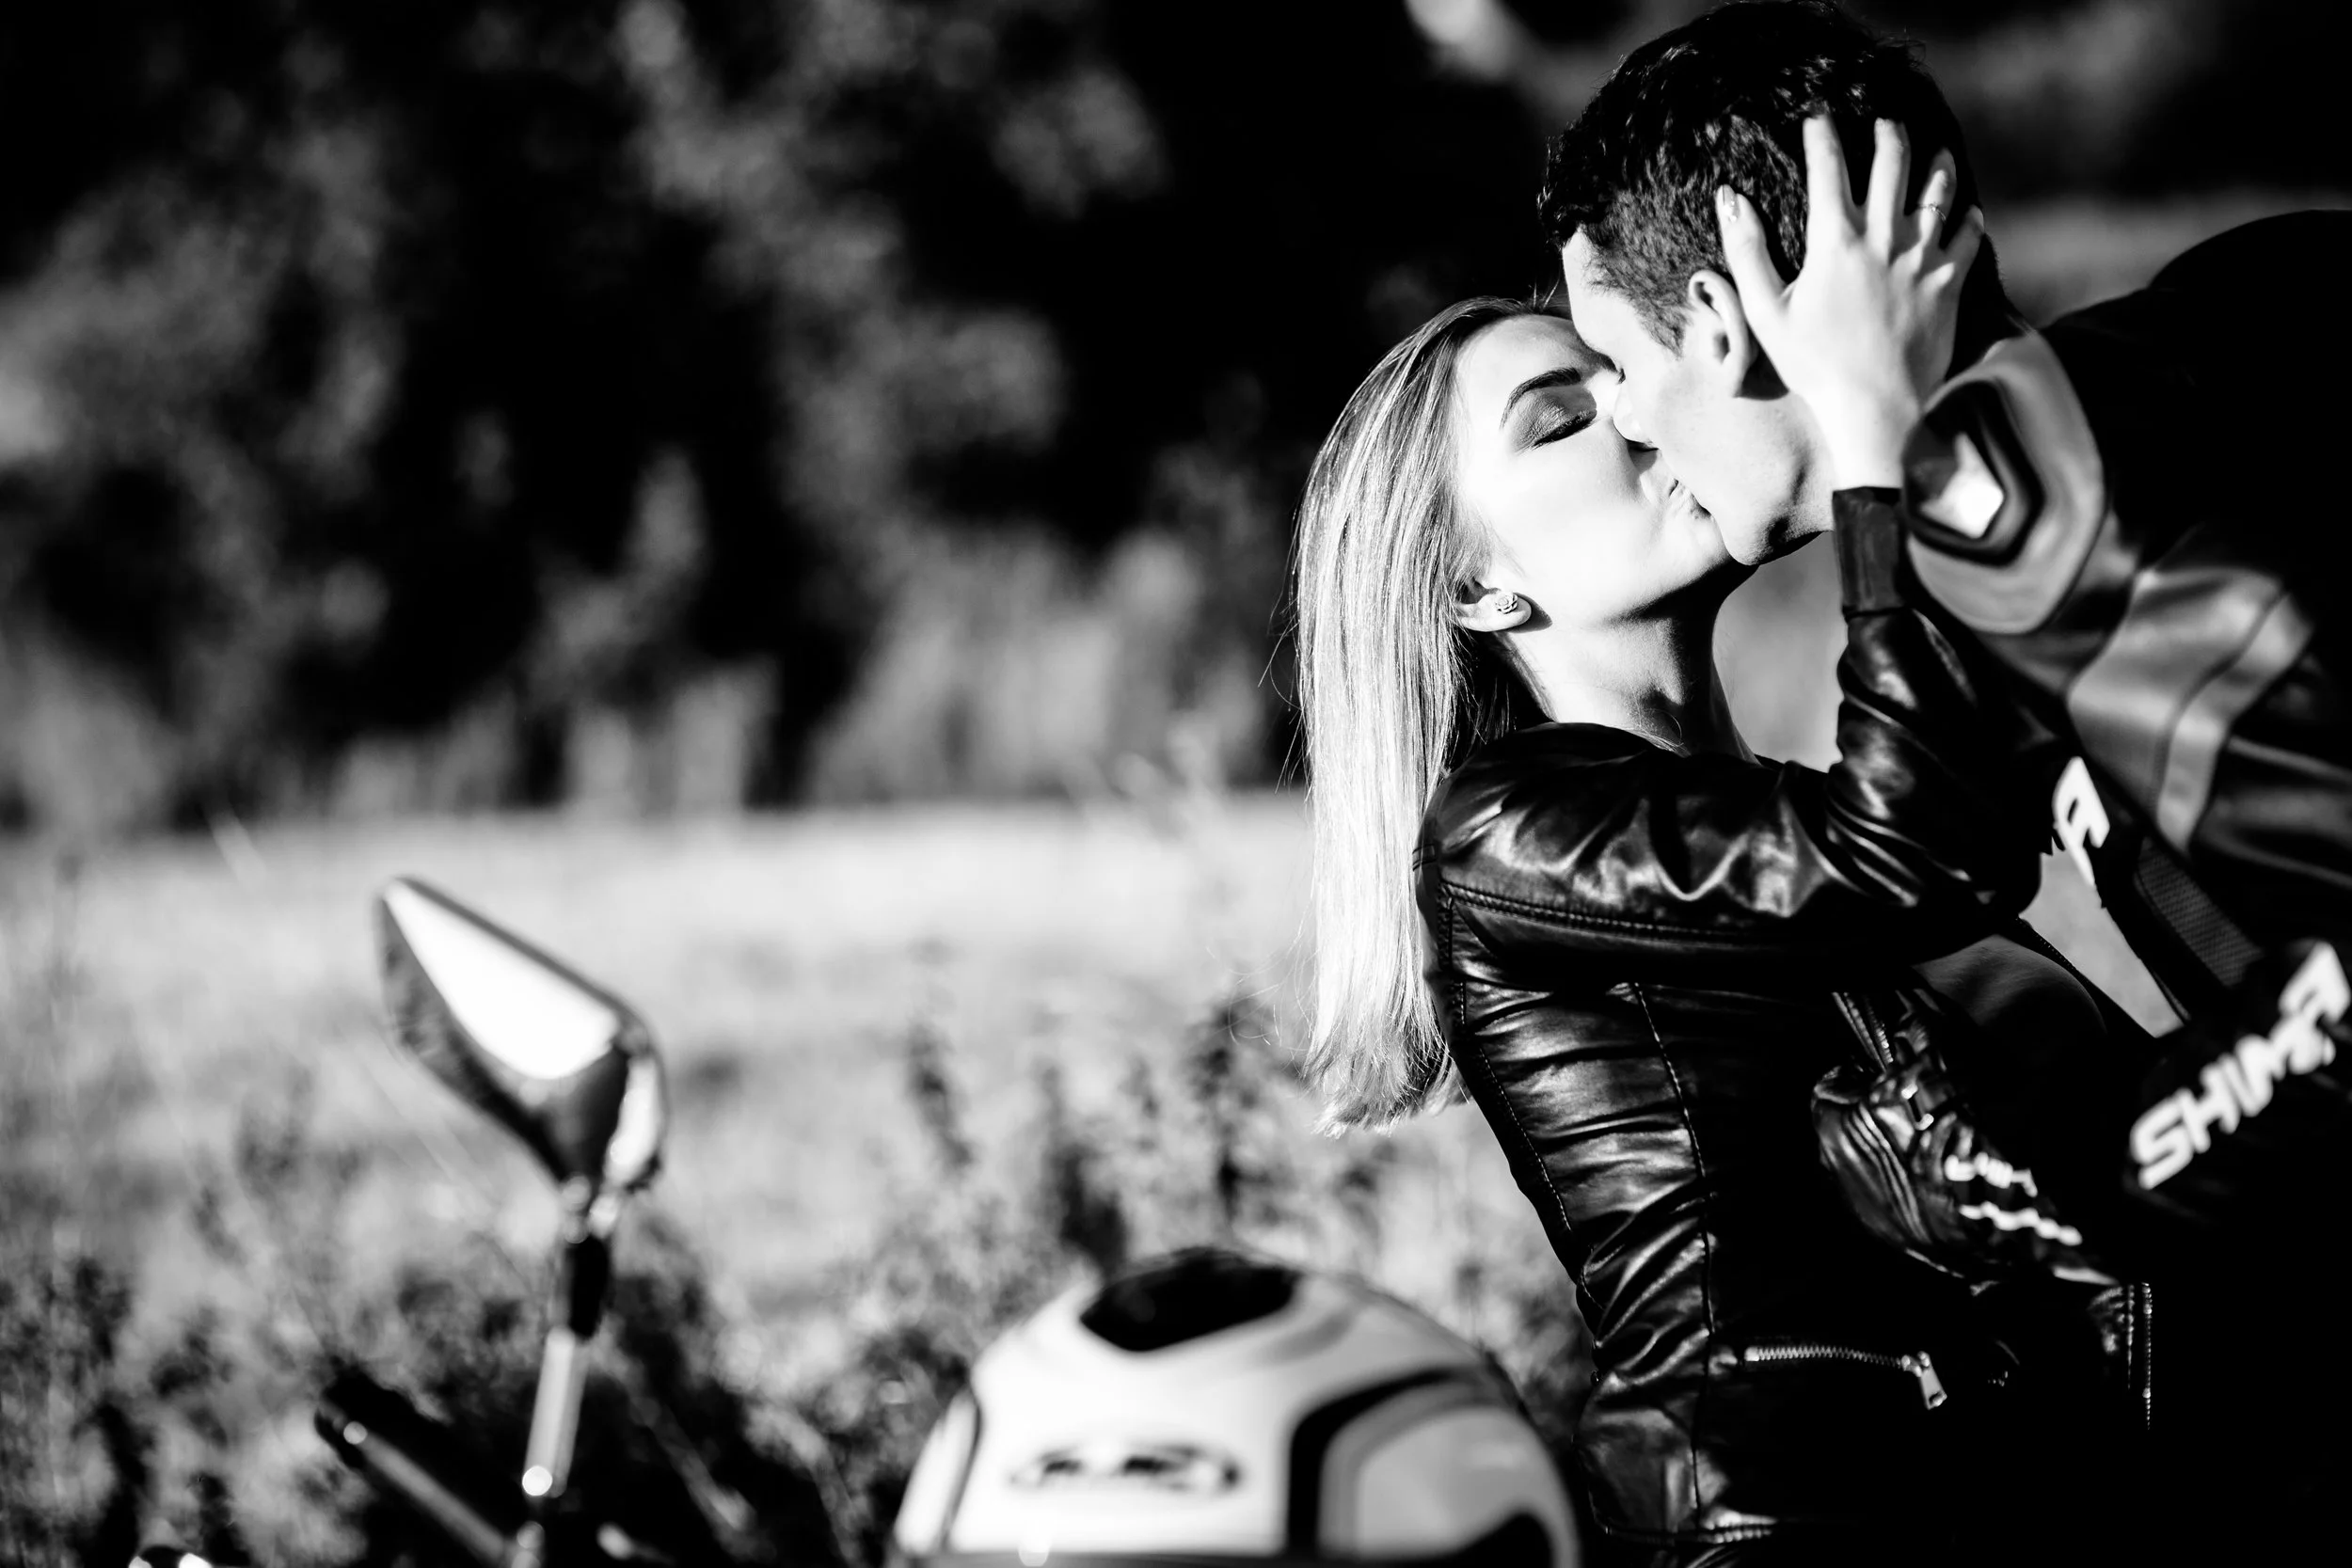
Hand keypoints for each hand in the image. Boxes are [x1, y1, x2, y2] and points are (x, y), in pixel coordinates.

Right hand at [1716, 115, 1984, 490]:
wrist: (1876, 407)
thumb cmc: (1814, 365)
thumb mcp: (1764, 312)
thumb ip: (1746, 251)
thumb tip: (1729, 198)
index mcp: (1836, 242)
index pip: (1828, 168)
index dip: (1821, 135)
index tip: (1818, 116)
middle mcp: (1884, 239)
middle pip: (1893, 164)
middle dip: (1887, 134)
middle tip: (1884, 122)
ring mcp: (1922, 259)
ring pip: (1936, 193)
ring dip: (1936, 165)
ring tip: (1937, 152)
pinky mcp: (1949, 283)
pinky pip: (1966, 238)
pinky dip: (1966, 220)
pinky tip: (1966, 213)